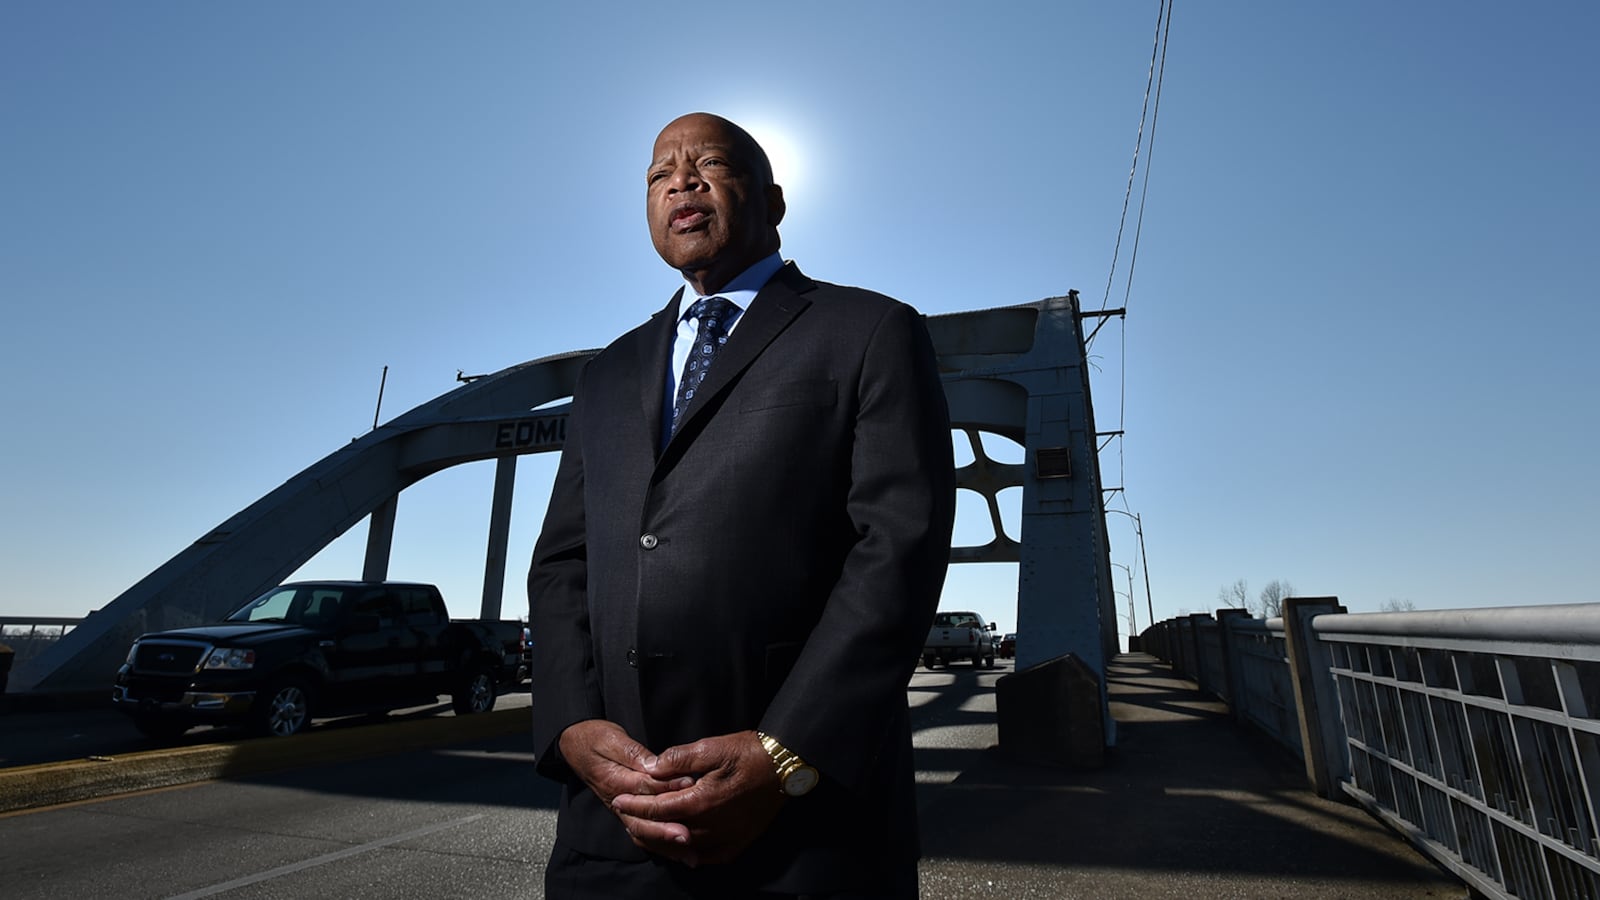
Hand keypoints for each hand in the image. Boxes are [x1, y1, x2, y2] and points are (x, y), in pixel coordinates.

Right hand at [557, 720, 694, 845]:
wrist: (577, 747)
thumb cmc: (596, 739)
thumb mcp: (612, 739)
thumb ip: (633, 753)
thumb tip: (654, 765)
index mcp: (615, 781)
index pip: (644, 787)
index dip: (668, 786)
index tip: (690, 785)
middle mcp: (618, 801)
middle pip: (642, 821)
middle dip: (665, 831)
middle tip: (687, 837)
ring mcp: (622, 811)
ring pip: (642, 834)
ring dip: (665, 846)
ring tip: (689, 855)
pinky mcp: (627, 814)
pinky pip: (642, 834)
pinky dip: (660, 846)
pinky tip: (680, 854)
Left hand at [610, 730, 785, 866]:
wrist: (785, 766)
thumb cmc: (749, 753)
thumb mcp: (710, 747)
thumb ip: (677, 759)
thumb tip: (650, 767)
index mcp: (699, 803)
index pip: (656, 809)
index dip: (634, 805)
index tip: (618, 801)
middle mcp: (709, 827)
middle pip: (666, 832)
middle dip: (642, 823)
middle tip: (626, 816)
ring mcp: (725, 838)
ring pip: (683, 847)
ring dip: (663, 839)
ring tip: (647, 831)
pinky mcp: (738, 842)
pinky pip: (708, 856)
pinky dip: (691, 854)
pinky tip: (684, 850)